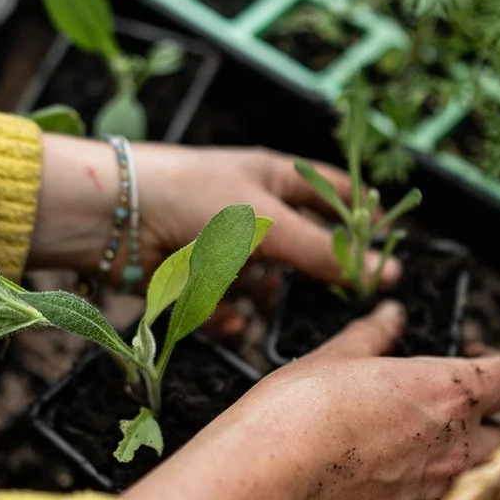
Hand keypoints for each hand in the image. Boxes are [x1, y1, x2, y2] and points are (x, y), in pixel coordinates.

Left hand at [28, 137, 396, 286]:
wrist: (112, 216)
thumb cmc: (194, 198)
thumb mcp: (268, 222)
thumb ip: (324, 252)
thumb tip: (384, 272)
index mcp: (275, 177)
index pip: (335, 191)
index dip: (362, 216)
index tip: (386, 245)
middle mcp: (253, 209)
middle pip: (302, 244)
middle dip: (310, 270)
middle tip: (333, 293)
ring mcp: (225, 245)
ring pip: (265, 281)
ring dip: (262, 296)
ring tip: (255, 298)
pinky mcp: (197, 278)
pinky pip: (229, 304)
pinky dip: (229, 315)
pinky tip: (227, 321)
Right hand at [122, 303, 499, 499]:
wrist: (265, 485)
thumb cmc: (293, 417)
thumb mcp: (332, 357)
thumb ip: (373, 336)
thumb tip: (390, 315)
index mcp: (448, 391)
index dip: (499, 369)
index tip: (474, 366)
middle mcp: (461, 447)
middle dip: (481, 428)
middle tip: (439, 426)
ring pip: (484, 487)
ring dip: (463, 476)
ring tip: (418, 473)